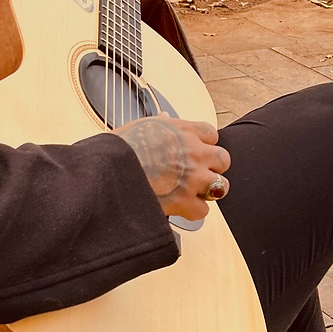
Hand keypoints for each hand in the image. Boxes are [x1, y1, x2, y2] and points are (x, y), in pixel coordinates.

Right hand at [116, 117, 230, 220]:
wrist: (109, 172)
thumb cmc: (119, 149)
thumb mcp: (139, 126)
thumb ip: (158, 125)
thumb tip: (164, 119)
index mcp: (182, 131)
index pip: (211, 134)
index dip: (204, 144)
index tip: (195, 151)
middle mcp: (193, 152)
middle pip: (223, 160)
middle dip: (212, 168)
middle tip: (197, 174)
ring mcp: (192, 178)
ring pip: (221, 186)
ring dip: (208, 190)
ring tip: (191, 193)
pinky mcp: (185, 201)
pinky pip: (203, 210)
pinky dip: (192, 212)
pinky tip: (180, 207)